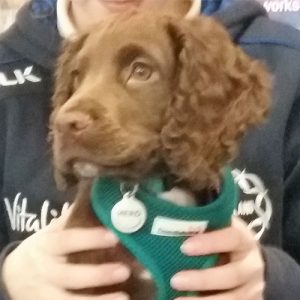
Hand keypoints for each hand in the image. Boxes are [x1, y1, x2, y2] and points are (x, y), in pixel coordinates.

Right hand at [2, 208, 129, 299]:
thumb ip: (74, 217)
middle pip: (67, 275)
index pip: (66, 240)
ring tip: (123, 297)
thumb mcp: (54, 230)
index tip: (113, 236)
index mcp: (47, 245)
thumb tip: (100, 193)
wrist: (16, 272)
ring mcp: (44, 293)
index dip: (88, 239)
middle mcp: (45, 270)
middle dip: (96, 274)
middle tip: (124, 270)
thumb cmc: (46, 246)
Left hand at [170, 217, 264, 299]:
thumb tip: (176, 220)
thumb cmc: (228, 241)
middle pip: (233, 275)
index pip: (232, 238)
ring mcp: (253, 288)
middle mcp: (252, 265)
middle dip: (203, 279)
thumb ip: (208, 225)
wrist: (254, 264)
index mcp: (245, 241)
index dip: (210, 243)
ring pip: (233, 298)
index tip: (184, 247)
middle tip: (175, 280)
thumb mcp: (224, 229)